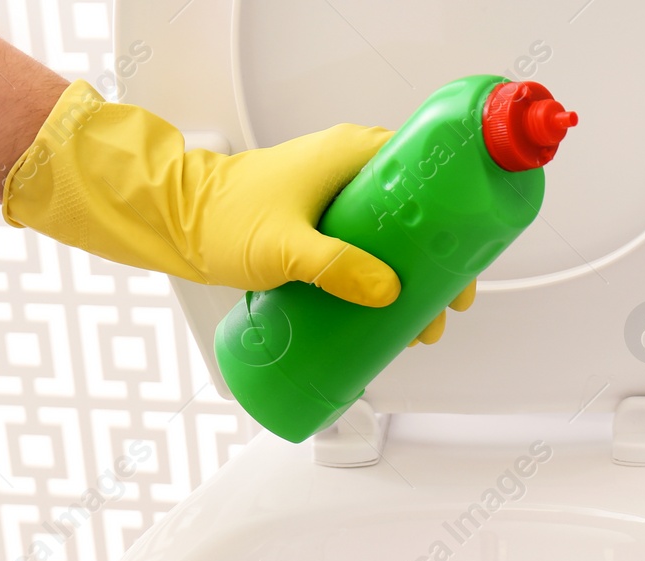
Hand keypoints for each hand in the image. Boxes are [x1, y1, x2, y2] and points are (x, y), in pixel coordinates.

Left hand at [2, 80, 474, 341]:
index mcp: (352, 155)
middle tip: (448, 304)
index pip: (427, 173)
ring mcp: (336, 201)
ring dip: (412, 279)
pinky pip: (369, 251)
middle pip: (418, 215)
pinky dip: (384, 280)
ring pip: (394, 238)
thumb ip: (337, 268)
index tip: (469, 255)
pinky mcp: (322, 229)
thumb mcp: (286, 247)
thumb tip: (388, 293)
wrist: (175, 222)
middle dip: (438, 263)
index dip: (456, 215)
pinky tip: (389, 314)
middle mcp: (350, 173)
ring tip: (419, 322)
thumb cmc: (221, 217)